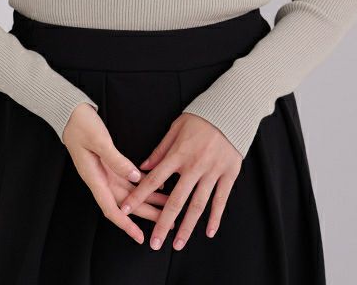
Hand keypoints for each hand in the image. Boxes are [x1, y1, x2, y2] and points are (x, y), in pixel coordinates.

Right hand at [62, 102, 173, 244]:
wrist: (71, 112)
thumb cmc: (81, 125)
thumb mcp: (98, 140)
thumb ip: (116, 160)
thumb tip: (135, 177)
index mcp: (94, 177)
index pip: (111, 208)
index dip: (126, 224)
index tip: (139, 236)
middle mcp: (100, 178)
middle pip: (125, 203)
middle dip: (146, 214)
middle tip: (166, 223)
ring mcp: (105, 171)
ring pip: (130, 192)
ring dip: (148, 199)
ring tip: (167, 206)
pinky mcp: (109, 162)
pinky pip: (128, 178)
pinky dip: (142, 183)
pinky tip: (157, 185)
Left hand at [118, 113, 242, 251]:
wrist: (230, 110)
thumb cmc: (201, 118)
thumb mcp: (176, 127)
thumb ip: (160, 149)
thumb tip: (143, 166)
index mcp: (178, 154)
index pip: (153, 179)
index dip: (138, 196)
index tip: (125, 210)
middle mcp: (194, 166)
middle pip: (175, 200)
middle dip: (162, 223)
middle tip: (154, 243)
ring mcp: (212, 171)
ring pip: (198, 205)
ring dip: (187, 227)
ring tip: (177, 245)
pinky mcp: (229, 174)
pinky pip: (221, 200)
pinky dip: (215, 217)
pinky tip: (208, 232)